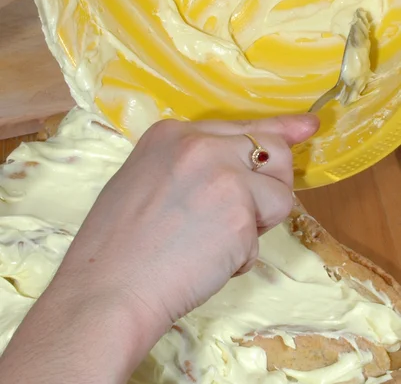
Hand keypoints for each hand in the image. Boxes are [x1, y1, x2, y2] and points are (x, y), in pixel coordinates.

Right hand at [0, 114, 318, 383]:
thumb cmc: (116, 245)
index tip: (306, 127)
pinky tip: (208, 262)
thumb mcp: (146, 180)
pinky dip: (242, 254)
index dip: (278, 129)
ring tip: (217, 242)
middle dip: (272, 181)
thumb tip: (236, 167)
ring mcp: (224, 174)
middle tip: (251, 212)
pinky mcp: (241, 212)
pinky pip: (262, 234)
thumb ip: (191, 165)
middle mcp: (202, 144)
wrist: (107, 288)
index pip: (239, 126)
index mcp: (172, 133)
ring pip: (278, 193)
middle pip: (271, 149)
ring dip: (258, 222)